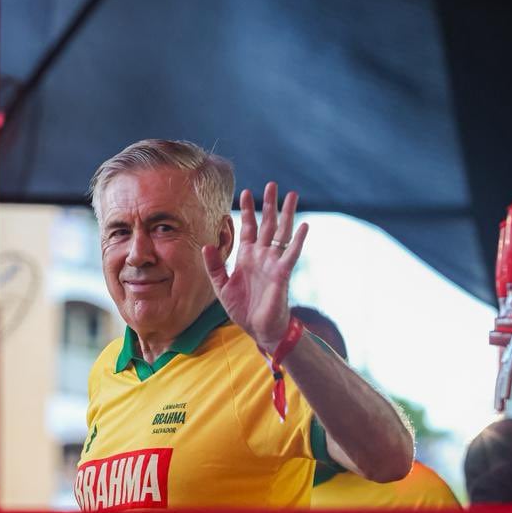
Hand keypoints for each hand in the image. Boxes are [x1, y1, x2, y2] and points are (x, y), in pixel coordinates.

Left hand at [202, 182, 307, 351]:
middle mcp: (262, 255)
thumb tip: (206, 244)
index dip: (247, 211)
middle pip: (266, 224)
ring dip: (286, 214)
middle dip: (268, 204)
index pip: (248, 228)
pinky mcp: (282, 273)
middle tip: (272, 184)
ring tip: (292, 195)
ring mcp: (273, 262)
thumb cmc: (242, 308)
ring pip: (281, 233)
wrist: (258, 329)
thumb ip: (214, 265)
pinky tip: (304, 225)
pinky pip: (291, 254)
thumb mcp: (221, 286)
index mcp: (247, 256)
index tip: (245, 191)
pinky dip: (298, 240)